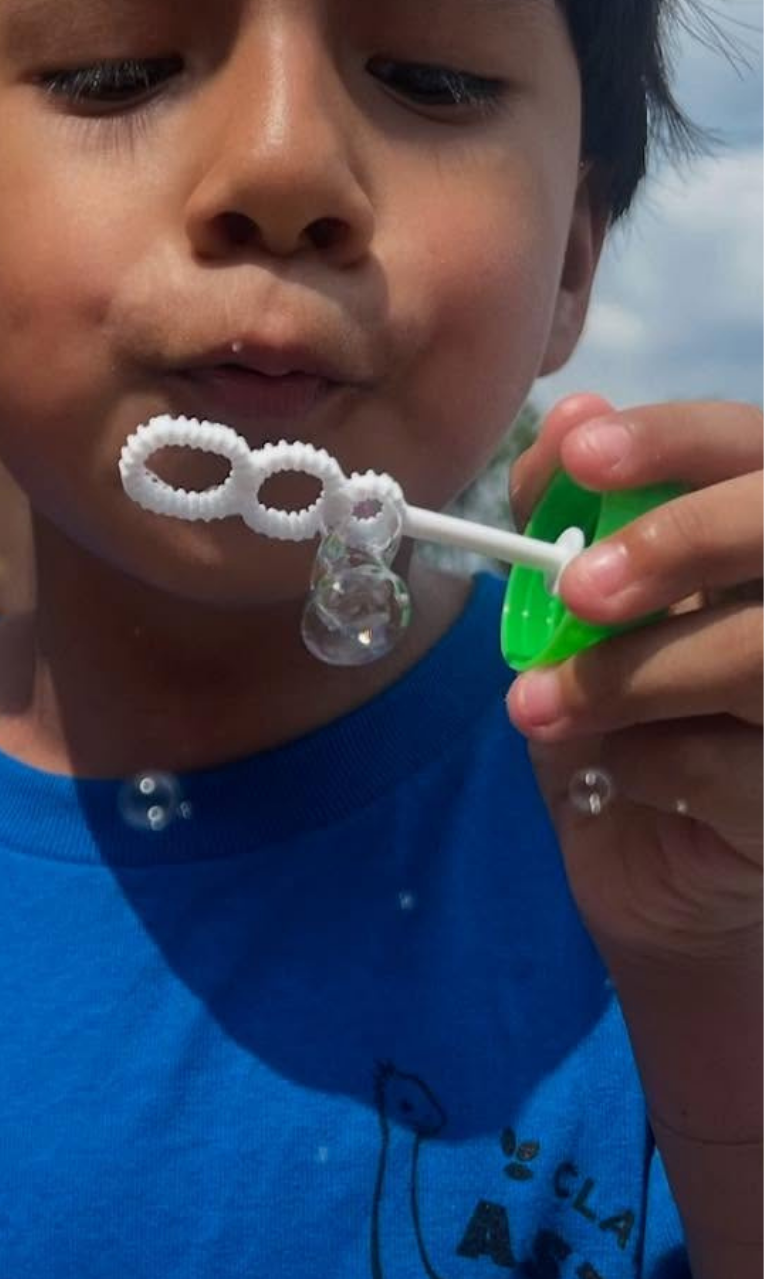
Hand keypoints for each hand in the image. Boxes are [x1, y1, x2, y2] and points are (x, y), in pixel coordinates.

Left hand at [506, 395, 761, 965]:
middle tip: (577, 588)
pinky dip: (651, 764)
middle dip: (680, 542)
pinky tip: (617, 776)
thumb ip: (573, 513)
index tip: (582, 455)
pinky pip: (733, 765)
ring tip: (538, 706)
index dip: (676, 438)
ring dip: (632, 675)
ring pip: (763, 652)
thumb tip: (572, 415)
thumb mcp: (579, 610)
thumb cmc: (626, 711)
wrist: (651, 863)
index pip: (756, 446)